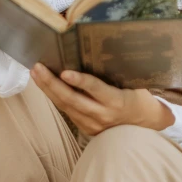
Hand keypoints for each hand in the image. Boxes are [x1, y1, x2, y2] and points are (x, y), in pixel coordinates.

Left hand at [30, 64, 174, 134]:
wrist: (145, 127)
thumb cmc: (140, 99)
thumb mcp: (135, 85)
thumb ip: (116, 75)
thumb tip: (99, 53)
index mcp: (117, 102)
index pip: (95, 89)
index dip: (80, 80)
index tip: (64, 72)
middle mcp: (102, 115)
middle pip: (72, 99)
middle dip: (52, 83)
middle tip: (38, 67)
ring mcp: (93, 124)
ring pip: (66, 106)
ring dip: (48, 89)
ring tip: (36, 74)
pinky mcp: (86, 129)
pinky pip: (68, 111)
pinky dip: (55, 97)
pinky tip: (45, 86)